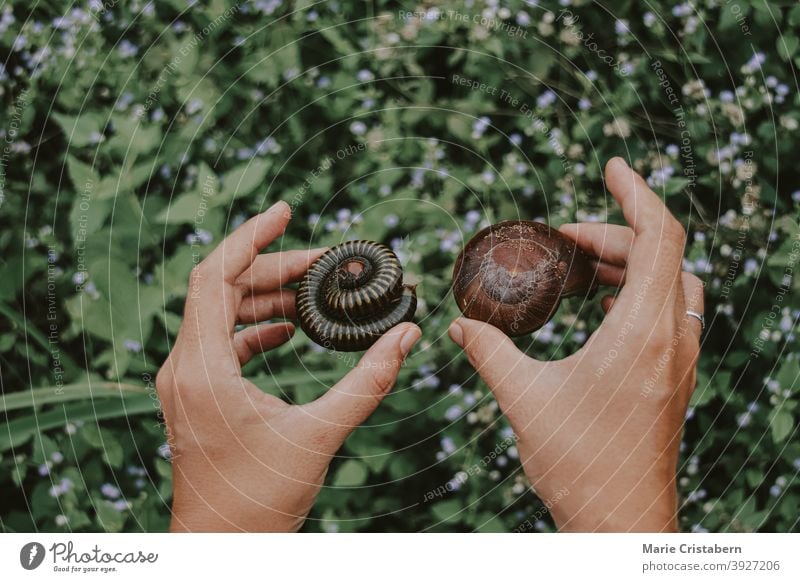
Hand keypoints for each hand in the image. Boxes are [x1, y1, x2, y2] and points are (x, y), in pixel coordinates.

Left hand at [156, 201, 420, 531]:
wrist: (222, 546)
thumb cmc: (260, 499)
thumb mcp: (321, 435)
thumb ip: (367, 381)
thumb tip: (407, 336)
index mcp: (202, 369)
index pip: (215, 275)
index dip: (251, 235)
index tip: (286, 210)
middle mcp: (183, 367)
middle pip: (222, 287)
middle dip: (275, 266)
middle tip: (325, 261)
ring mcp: (186, 381)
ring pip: (219, 312)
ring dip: (266, 294)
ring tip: (315, 290)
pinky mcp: (196, 394)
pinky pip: (221, 340)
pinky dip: (255, 325)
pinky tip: (288, 327)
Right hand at [448, 158, 702, 531]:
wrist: (622, 523)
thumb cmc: (580, 464)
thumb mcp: (524, 398)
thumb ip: (489, 351)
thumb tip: (458, 324)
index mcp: (642, 334)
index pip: (659, 237)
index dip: (636, 192)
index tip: (611, 164)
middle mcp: (672, 340)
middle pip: (662, 255)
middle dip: (614, 233)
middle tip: (564, 241)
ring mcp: (679, 360)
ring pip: (671, 283)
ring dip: (629, 261)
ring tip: (580, 267)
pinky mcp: (673, 378)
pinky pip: (668, 311)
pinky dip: (638, 290)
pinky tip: (601, 305)